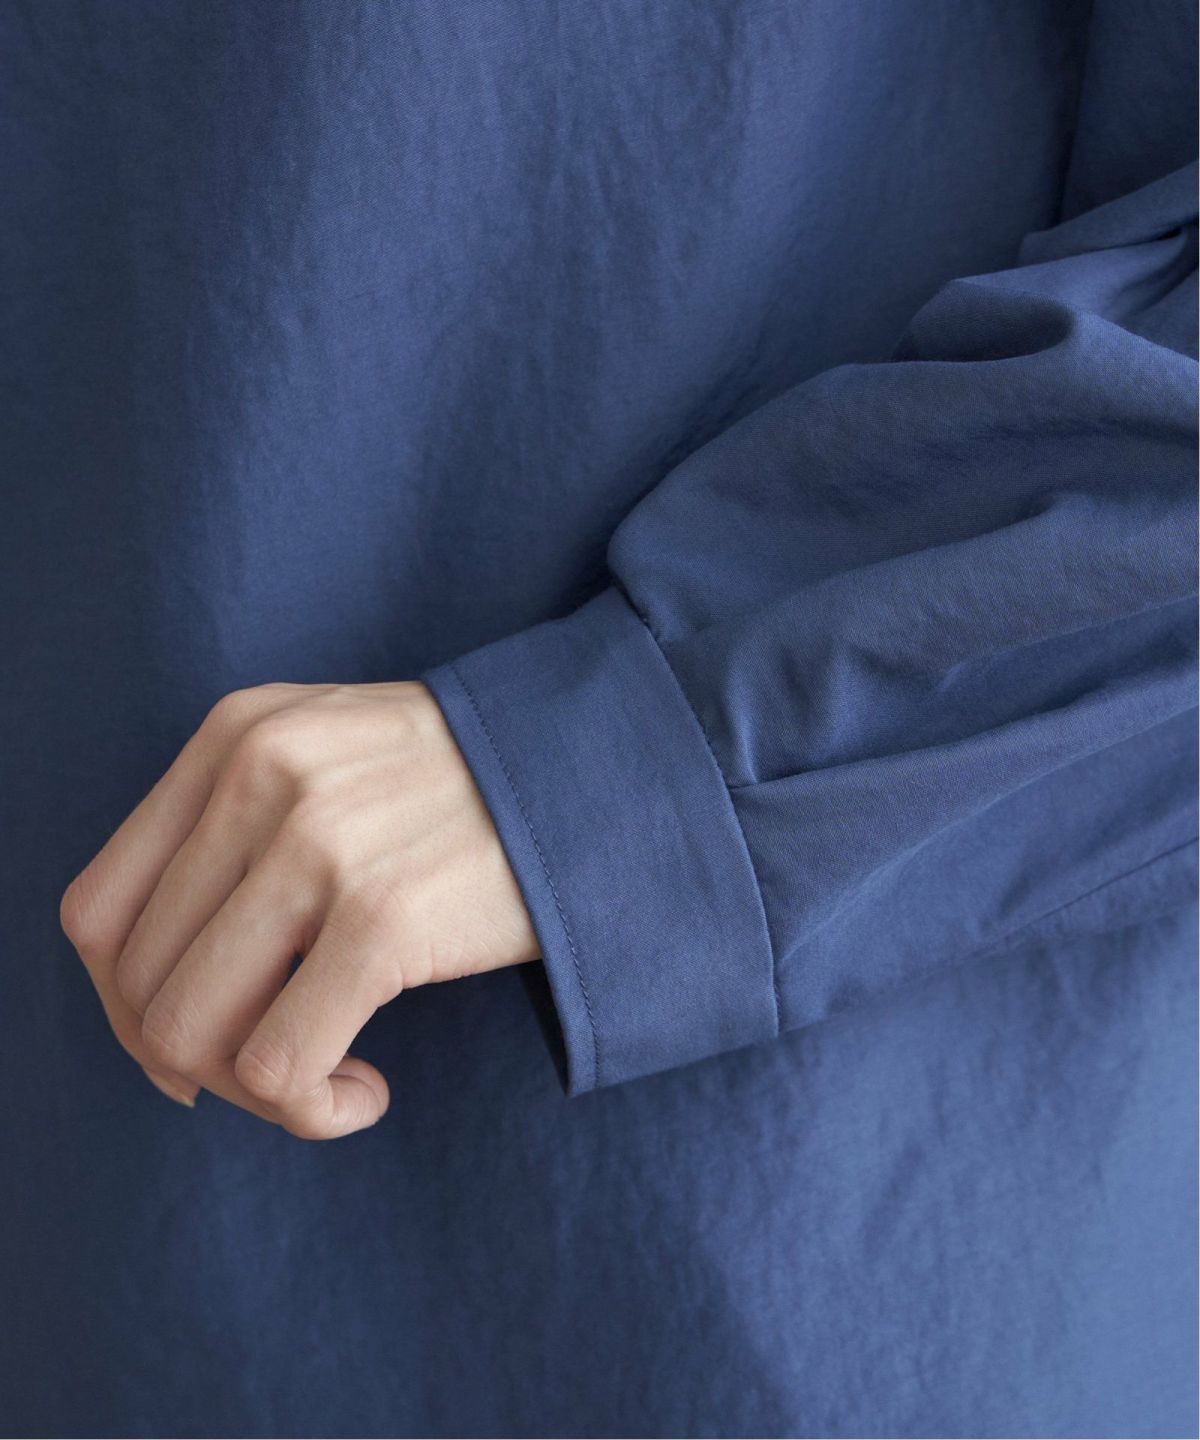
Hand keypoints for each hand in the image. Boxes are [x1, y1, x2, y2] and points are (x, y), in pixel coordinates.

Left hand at [59, 682, 538, 1138]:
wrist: (605, 769)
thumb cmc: (470, 786)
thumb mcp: (334, 755)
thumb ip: (238, 826)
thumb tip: (158, 990)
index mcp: (235, 734)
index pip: (97, 911)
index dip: (123, 1006)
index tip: (191, 1044)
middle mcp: (260, 774)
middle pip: (138, 984)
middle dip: (192, 1061)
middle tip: (273, 1071)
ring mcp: (318, 843)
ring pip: (190, 1035)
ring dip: (251, 1091)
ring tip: (325, 1079)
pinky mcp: (383, 918)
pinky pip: (280, 1068)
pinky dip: (309, 1112)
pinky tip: (367, 1092)